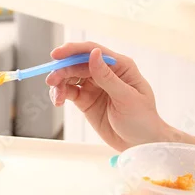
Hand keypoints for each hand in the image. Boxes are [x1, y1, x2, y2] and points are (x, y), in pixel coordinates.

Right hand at [44, 42, 167, 151]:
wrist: (141, 144)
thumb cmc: (142, 119)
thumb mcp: (126, 98)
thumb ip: (107, 77)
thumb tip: (94, 53)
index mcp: (120, 66)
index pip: (93, 51)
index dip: (73, 50)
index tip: (56, 55)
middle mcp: (106, 72)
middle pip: (78, 63)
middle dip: (62, 70)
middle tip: (51, 81)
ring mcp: (95, 86)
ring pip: (70, 76)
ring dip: (59, 83)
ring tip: (56, 97)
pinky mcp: (86, 100)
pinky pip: (69, 92)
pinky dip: (60, 94)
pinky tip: (57, 101)